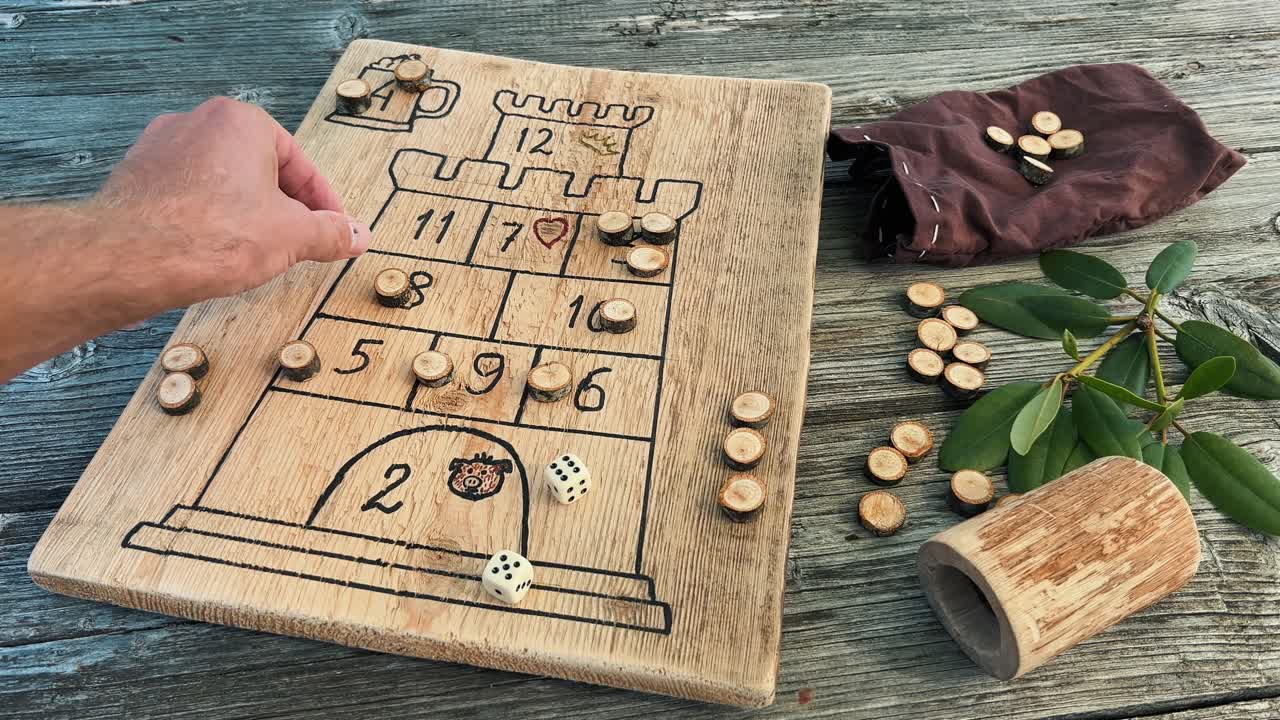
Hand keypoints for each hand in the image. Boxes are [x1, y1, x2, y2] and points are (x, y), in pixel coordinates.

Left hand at [95, 96, 370, 304]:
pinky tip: (213, 252)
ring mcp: (161, 149)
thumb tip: (356, 235)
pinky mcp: (136, 178)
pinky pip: (187, 197)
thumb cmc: (209, 235)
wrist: (129, 258)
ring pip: (222, 182)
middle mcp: (198, 123)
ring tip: (256, 252)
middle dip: (282, 206)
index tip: (332, 229)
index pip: (299, 163)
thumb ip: (329, 233)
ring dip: (244, 214)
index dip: (322, 203)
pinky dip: (207, 220)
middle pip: (259, 169)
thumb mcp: (291, 236)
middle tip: (299, 242)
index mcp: (241, 122)